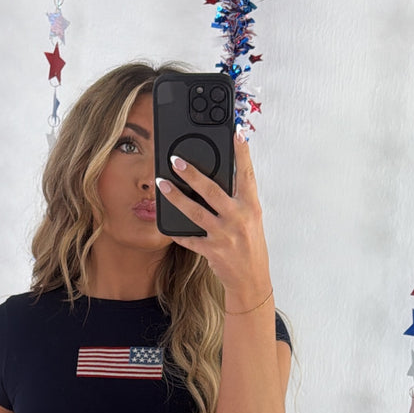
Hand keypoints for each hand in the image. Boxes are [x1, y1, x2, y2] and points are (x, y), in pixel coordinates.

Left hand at [155, 135, 271, 304]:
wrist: (251, 279)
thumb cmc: (250, 245)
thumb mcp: (252, 219)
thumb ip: (239, 199)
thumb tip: (224, 176)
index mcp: (250, 207)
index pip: (247, 174)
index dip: (242, 153)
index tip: (237, 133)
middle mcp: (238, 219)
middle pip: (212, 191)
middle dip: (192, 174)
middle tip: (176, 160)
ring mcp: (223, 235)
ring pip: (195, 212)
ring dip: (176, 196)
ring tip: (161, 183)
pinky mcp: (211, 251)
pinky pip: (189, 238)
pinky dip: (177, 231)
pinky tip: (164, 221)